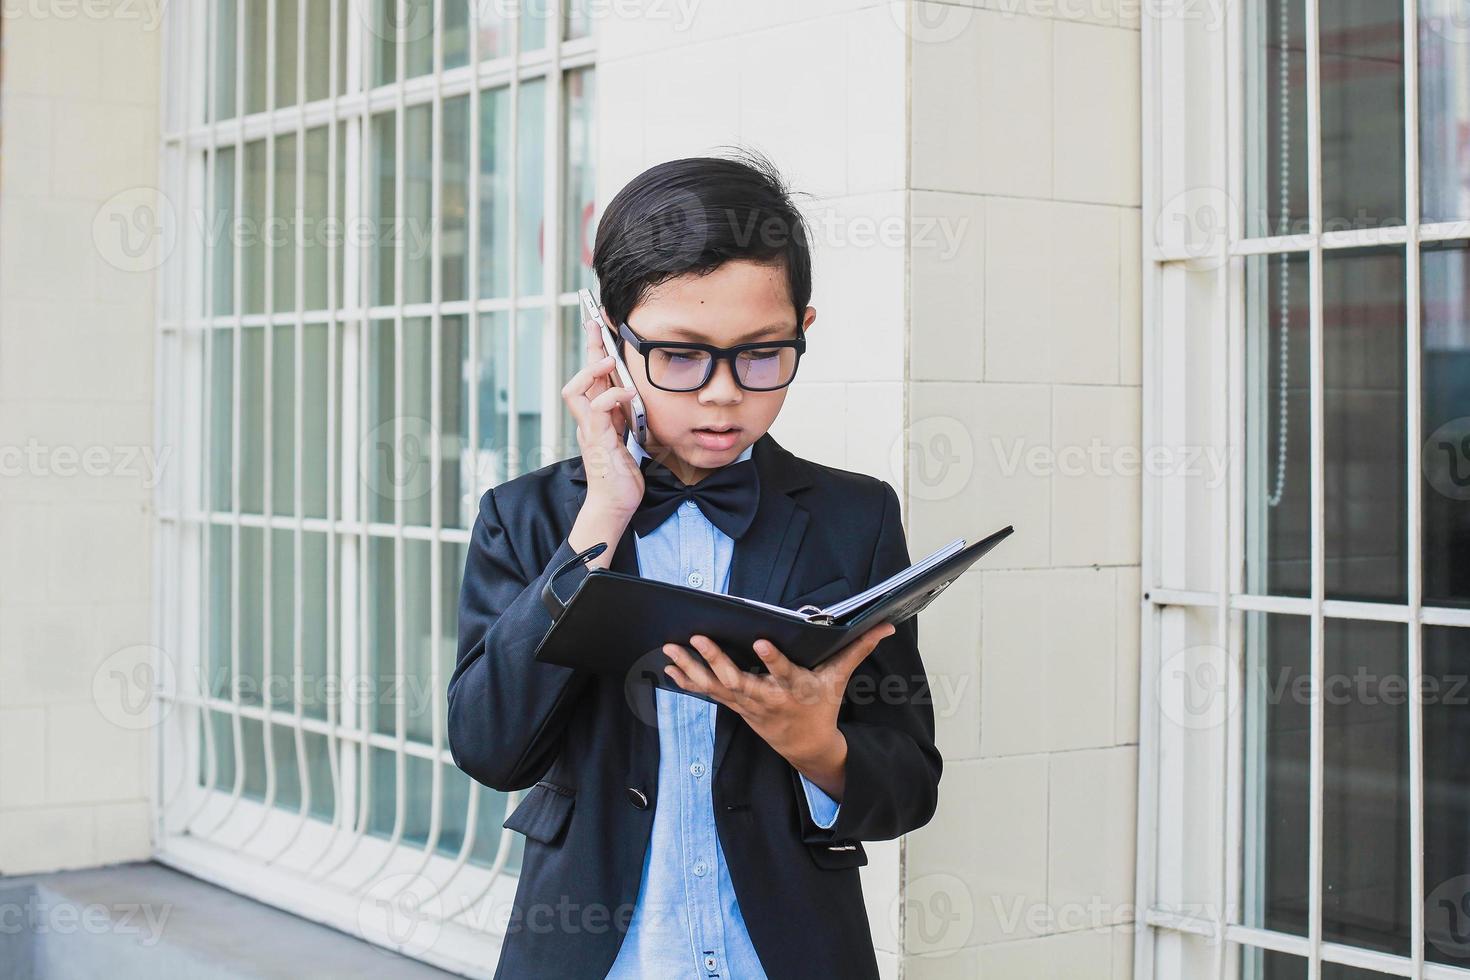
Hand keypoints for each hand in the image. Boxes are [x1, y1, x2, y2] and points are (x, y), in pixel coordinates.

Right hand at [562, 314, 644, 519]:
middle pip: (581, 375)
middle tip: (594, 323)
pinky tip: (627, 395)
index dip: (594, 353)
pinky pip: (597, 408)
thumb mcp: (629, 439)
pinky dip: (612, 397)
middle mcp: (588, 420)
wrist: (614, 505)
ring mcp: (589, 429)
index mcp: (596, 418)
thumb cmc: (622, 478)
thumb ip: (627, 418)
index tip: (600, 330)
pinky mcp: (597, 440)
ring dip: (593, 371)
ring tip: (609, 362)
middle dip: (588, 347)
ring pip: (577, 388)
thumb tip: (636, 398)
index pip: (592, 379)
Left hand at [660, 622, 897, 799]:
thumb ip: (857, 649)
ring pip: (715, 686)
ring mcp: (747, 704)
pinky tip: (668, 668)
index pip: (784, 672)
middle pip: (738, 680)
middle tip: (698, 638)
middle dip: (717, 660)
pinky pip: (707, 693)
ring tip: (671, 649)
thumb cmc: (820, 706)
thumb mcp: (839, 679)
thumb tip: (885, 626)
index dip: (773, 661)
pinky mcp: (735, 705)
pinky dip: (687, 681)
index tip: (762, 643)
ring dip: (691, 668)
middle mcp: (767, 697)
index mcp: (795, 688)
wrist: (805, 746)